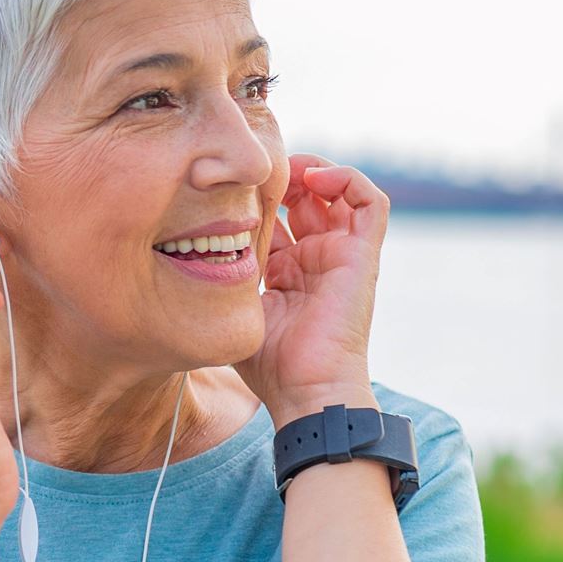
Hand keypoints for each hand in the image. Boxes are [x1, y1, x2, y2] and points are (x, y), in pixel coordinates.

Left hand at [233, 153, 389, 424]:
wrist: (306, 393)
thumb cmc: (269, 366)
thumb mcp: (235, 308)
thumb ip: (224, 276)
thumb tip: (192, 246)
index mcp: (286, 270)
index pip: (277, 215)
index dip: (257, 194)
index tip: (228, 184)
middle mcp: (316, 257)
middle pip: (307, 196)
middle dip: (283, 175)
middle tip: (257, 170)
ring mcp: (342, 255)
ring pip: (340, 191)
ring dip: (316, 169)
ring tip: (289, 168)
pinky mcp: (364, 256)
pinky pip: (370, 203)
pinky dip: (347, 180)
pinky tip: (315, 179)